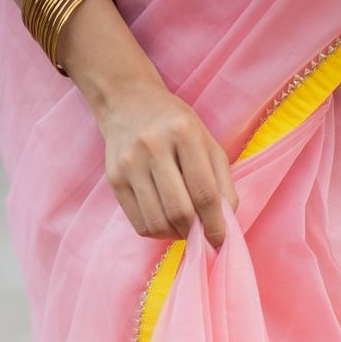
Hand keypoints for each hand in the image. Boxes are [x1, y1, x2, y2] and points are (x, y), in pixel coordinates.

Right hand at [51, 0, 238, 247]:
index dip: (216, 224)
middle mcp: (153, 145)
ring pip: (158, 223)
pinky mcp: (114, 179)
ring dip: (175, 235)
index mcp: (183, 132)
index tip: (220, 240)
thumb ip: (222, 180)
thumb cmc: (176, 125)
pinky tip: (164, 220)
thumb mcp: (206, 141)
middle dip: (195, 232)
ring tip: (182, 226)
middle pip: (179, 211)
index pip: (204, 192)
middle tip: (201, 233)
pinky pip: (139, 224)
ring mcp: (129, 163)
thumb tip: (226, 223)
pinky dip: (157, 232)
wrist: (128, 101)